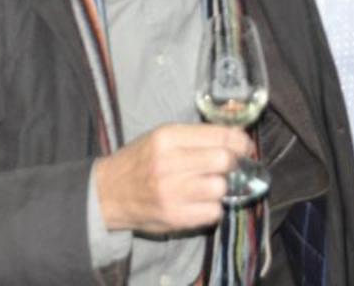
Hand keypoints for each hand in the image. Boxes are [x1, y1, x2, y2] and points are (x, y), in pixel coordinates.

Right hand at [93, 123, 251, 235]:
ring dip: (221, 187)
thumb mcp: (161, 137)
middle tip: (227, 167)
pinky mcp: (175, 217)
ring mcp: (172, 193)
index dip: (240, 141)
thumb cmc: (139, 161)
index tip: (244, 146)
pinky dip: (212, 208)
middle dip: (231, 163)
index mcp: (167, 137)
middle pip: (223, 161)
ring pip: (221, 188)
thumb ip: (195, 137)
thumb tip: (235, 138)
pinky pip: (213, 212)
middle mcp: (170, 163)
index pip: (219, 136)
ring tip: (209, 185)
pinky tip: (200, 202)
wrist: (108, 193)